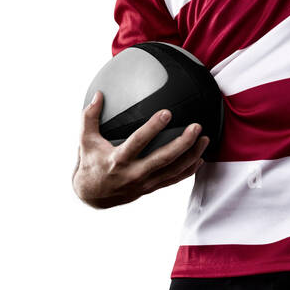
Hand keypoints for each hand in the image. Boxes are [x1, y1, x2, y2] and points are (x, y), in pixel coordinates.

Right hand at [72, 93, 209, 209]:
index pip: (138, 142)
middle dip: (182, 143)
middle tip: (196, 127)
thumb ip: (90, 117)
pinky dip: (188, 170)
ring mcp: (144, 183)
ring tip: (205, 139)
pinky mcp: (151, 188)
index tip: (167, 112)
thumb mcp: (85, 141)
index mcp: (118, 160)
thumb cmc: (90, 163)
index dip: (153, 127)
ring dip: (191, 155)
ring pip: (173, 170)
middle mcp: (133, 173)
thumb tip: (98, 94)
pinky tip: (200, 158)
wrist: (92, 196)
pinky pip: (173, 180)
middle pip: (163, 158)